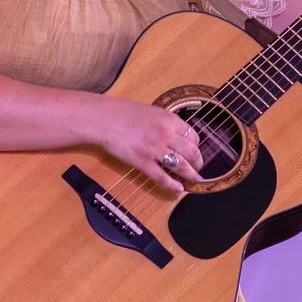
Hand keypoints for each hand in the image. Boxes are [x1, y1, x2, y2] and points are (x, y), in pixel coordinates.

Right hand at [88, 95, 205, 192]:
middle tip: (197, 169)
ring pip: (181, 166)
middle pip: (192, 152)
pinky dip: (172, 185)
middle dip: (198, 164)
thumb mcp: (151, 112)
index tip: (194, 152)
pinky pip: (162, 177)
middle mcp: (166, 134)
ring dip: (190, 175)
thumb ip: (165, 124)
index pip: (193, 136)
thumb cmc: (122, 113)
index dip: (196, 147)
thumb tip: (176, 137)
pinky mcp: (142, 162)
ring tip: (192, 180)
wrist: (103, 119)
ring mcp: (154, 149)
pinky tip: (178, 189)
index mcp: (169, 119)